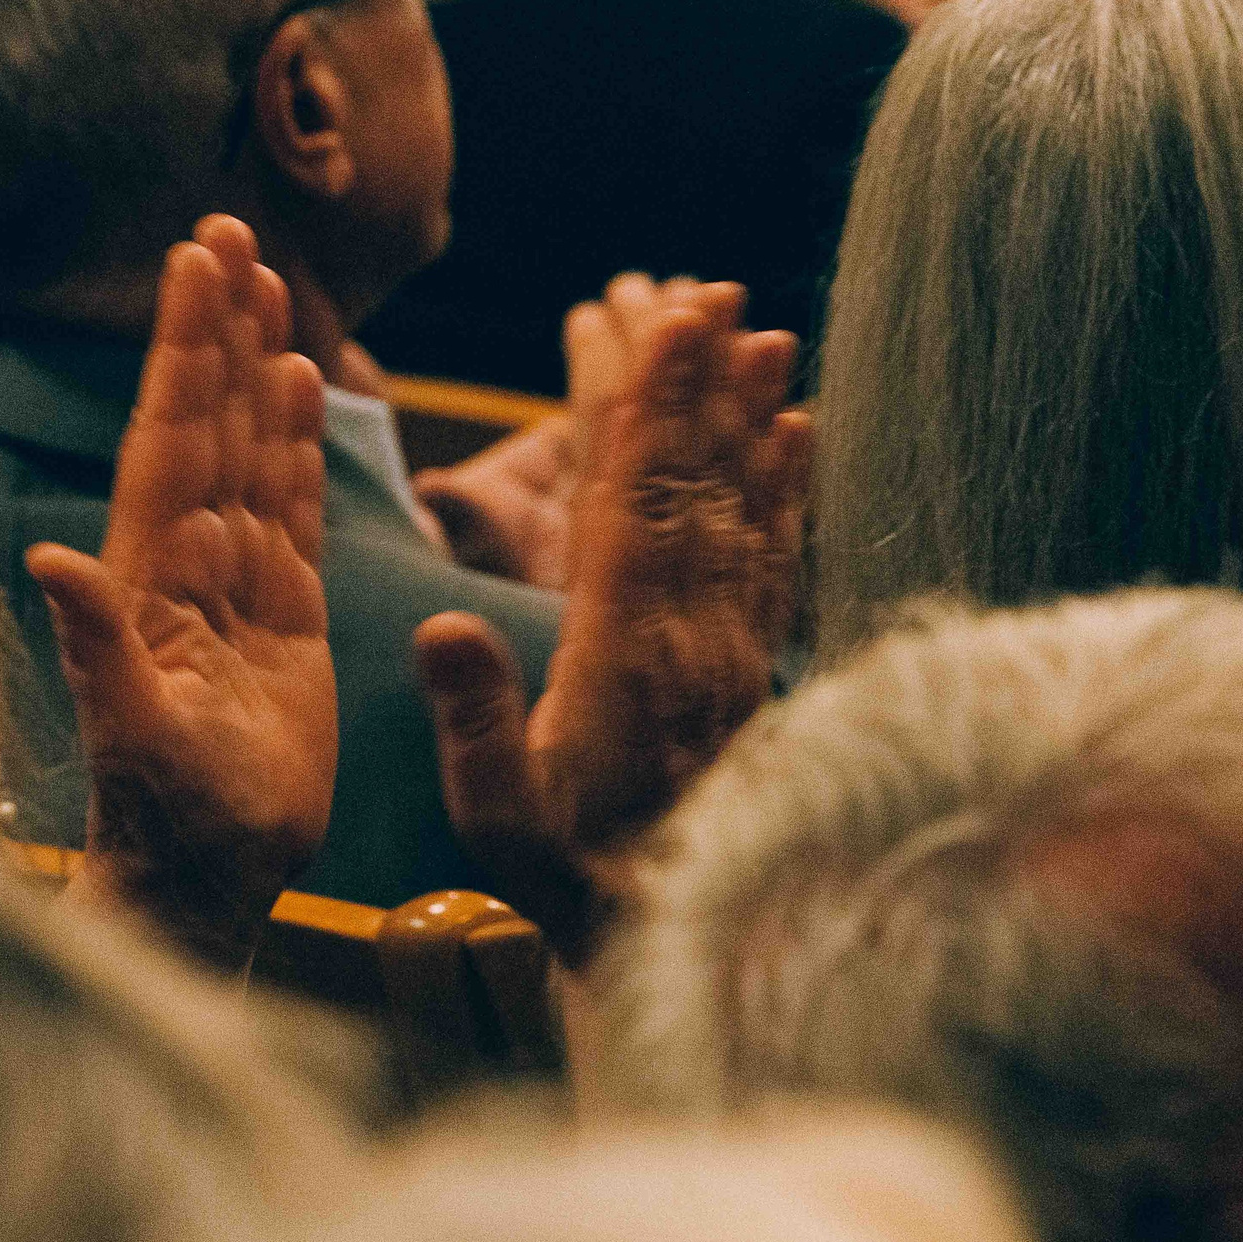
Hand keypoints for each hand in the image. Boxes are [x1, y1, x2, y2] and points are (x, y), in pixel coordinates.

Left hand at [34, 215, 334, 966]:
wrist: (206, 877)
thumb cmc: (161, 817)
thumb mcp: (126, 730)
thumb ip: (94, 643)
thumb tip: (49, 560)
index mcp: (148, 572)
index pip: (169, 435)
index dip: (183, 347)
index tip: (194, 261)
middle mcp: (189, 561)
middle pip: (208, 421)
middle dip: (216, 327)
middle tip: (226, 230)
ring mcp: (238, 585)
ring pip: (251, 452)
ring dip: (257, 369)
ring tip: (267, 284)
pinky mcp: (285, 618)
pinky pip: (293, 511)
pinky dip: (298, 447)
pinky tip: (304, 388)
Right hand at [414, 283, 810, 966]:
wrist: (676, 950)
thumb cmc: (567, 886)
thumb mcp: (498, 821)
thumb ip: (474, 724)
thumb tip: (443, 628)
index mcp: (623, 661)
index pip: (637, 510)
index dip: (651, 412)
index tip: (663, 326)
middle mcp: (693, 643)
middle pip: (698, 485)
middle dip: (701, 383)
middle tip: (709, 291)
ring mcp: (734, 656)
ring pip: (743, 510)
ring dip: (748, 415)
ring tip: (759, 329)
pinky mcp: (751, 675)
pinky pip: (775, 560)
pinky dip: (788, 487)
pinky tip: (799, 435)